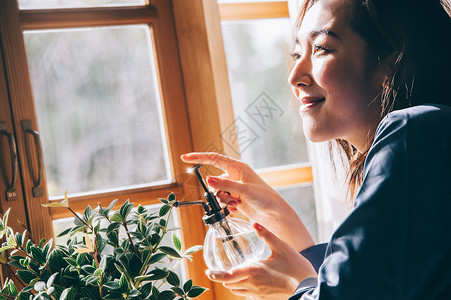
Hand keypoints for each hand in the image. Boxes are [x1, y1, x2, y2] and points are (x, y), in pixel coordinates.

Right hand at [181, 152, 313, 250]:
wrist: (274, 214)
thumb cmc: (265, 198)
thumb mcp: (244, 191)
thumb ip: (225, 185)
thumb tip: (208, 179)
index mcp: (238, 167)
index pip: (214, 159)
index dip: (198, 157)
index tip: (184, 157)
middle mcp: (235, 175)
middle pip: (214, 180)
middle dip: (218, 191)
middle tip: (232, 198)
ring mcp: (234, 187)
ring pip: (217, 192)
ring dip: (224, 200)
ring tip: (238, 203)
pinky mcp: (234, 198)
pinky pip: (222, 201)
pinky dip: (228, 206)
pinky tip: (240, 207)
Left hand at [206, 223, 316, 298]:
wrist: (307, 287)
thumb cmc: (295, 267)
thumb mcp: (281, 247)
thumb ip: (266, 234)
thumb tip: (254, 224)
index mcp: (254, 271)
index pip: (227, 276)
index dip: (215, 275)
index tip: (208, 271)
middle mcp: (253, 284)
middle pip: (229, 284)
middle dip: (223, 277)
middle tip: (220, 269)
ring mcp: (258, 293)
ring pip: (237, 291)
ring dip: (232, 283)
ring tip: (233, 274)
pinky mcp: (264, 298)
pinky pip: (246, 295)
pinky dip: (242, 288)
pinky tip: (249, 280)